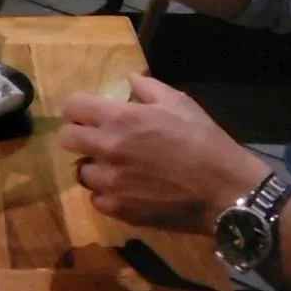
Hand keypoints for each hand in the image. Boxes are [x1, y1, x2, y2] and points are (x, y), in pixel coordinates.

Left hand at [60, 74, 263, 230]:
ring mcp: (110, 183)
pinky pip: (97, 199)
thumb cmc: (203, 140)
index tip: (89, 112)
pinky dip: (107, 193)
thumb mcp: (180, 102)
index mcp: (120, 118)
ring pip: (81, 172)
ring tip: (117, 166)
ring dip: (95, 166)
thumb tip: (129, 79)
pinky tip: (127, 188)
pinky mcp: (119, 210)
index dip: (79, 107)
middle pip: (67, 139)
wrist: (223, 190)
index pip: (73, 107)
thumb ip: (148, 88)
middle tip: (99, 137)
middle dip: (80, 134)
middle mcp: (107, 149)